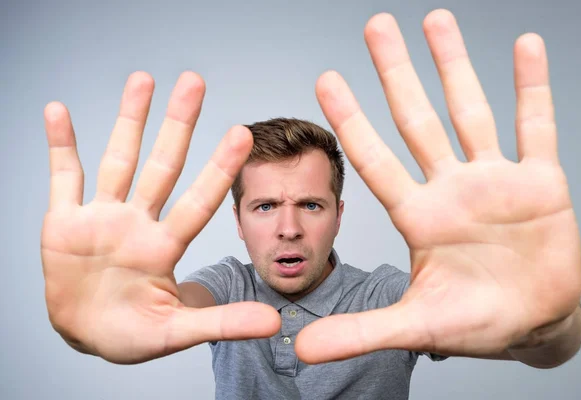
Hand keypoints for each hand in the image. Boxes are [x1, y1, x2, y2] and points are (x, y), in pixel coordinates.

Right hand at [42, 71, 278, 363]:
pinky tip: (59, 111)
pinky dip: (60, 145)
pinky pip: (63, 176)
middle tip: (194, 81)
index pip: (199, 201)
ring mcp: (102, 218)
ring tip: (143, 78)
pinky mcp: (64, 222)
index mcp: (165, 247)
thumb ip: (222, 323)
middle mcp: (137, 223)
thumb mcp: (177, 330)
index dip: (219, 169)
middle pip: (162, 166)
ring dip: (129, 120)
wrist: (87, 334)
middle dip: (177, 125)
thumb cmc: (132, 335)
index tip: (242, 133)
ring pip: (118, 159)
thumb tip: (274, 322)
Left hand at [295, 10, 580, 362]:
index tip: (325, 79)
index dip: (351, 121)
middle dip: (396, 73)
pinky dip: (532, 87)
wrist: (533, 324)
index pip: (376, 159)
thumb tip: (299, 350)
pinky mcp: (541, 183)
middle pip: (417, 120)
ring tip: (434, 19)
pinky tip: (524, 46)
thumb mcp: (415, 326)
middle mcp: (451, 188)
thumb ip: (360, 333)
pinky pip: (536, 125)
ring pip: (470, 110)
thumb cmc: (474, 324)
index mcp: (419, 217)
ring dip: (454, 65)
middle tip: (375, 27)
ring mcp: (495, 180)